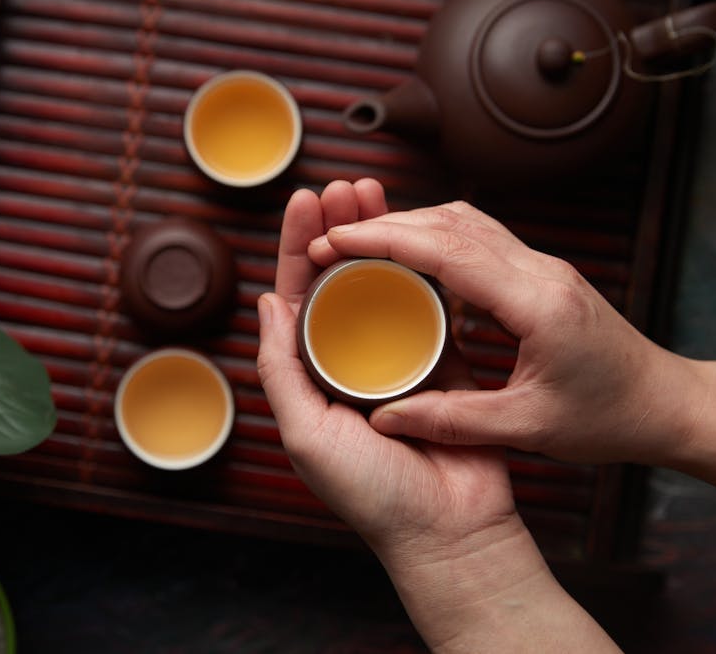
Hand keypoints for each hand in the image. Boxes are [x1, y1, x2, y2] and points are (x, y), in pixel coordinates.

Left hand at [258, 182, 620, 651]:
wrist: (449, 532)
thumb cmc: (371, 493)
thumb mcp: (305, 432)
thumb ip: (282, 369)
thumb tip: (266, 302)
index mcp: (312, 374)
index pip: (300, 296)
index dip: (299, 245)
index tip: (306, 197)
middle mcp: (351, 362)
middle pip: (342, 279)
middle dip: (341, 228)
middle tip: (348, 183)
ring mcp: (397, 361)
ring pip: (384, 284)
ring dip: (381, 239)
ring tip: (380, 194)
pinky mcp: (444, 365)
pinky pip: (431, 309)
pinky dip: (424, 271)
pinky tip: (421, 236)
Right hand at [309, 199, 701, 466]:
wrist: (667, 403)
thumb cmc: (609, 419)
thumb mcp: (528, 428)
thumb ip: (453, 421)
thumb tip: (386, 418)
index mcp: (535, 302)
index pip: (445, 250)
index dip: (382, 239)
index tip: (333, 242)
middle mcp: (540, 270)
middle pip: (449, 222)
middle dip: (384, 224)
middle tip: (330, 237)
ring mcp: (544, 266)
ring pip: (465, 222)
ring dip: (410, 224)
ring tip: (359, 242)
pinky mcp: (543, 274)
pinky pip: (480, 239)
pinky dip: (435, 238)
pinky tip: (410, 260)